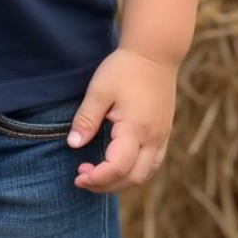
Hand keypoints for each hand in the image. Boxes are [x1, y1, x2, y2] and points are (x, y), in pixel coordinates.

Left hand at [66, 47, 177, 192]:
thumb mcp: (99, 90)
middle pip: (133, 178)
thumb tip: (73, 144)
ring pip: (145, 174)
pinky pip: (153, 163)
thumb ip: (86, 119)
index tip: (78, 176)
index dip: (97, 179)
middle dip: (107, 185)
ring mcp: (162, 136)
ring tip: (99, 175)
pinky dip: (136, 171)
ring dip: (122, 181)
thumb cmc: (124, 68)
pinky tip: (120, 164)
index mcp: (135, 129)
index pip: (117, 168)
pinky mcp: (165, 131)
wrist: (155, 52)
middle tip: (83, 178)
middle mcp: (153, 138)